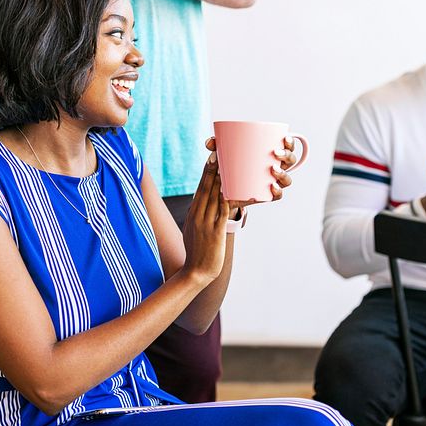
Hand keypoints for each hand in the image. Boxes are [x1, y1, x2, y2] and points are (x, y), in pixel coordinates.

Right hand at [182, 148, 229, 283]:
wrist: (195, 272)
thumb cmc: (197, 253)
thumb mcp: (193, 230)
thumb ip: (198, 217)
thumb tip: (202, 206)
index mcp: (192, 213)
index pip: (200, 188)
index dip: (206, 172)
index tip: (211, 158)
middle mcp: (197, 215)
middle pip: (205, 188)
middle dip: (213, 170)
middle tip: (218, 153)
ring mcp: (205, 223)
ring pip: (213, 196)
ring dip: (221, 179)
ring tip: (228, 164)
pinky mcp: (215, 232)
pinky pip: (222, 211)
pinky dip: (228, 198)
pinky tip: (233, 189)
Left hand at [211, 135, 297, 208]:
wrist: (225, 190)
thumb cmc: (229, 165)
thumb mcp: (223, 154)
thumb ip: (216, 146)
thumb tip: (210, 142)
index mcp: (270, 154)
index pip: (287, 146)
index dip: (290, 142)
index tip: (284, 138)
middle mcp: (276, 168)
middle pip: (290, 161)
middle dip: (287, 156)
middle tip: (275, 152)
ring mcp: (273, 182)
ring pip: (287, 179)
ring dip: (283, 173)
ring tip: (272, 170)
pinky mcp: (267, 195)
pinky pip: (278, 195)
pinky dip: (277, 191)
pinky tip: (272, 187)